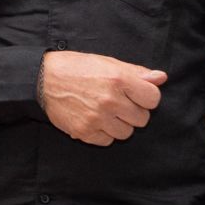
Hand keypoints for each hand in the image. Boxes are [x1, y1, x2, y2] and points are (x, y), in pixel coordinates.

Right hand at [37, 51, 165, 144]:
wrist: (42, 79)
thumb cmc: (76, 68)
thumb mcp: (108, 63)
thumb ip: (136, 72)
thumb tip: (161, 78)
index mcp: (119, 80)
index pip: (153, 99)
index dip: (146, 97)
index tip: (136, 95)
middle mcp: (110, 100)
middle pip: (142, 119)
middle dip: (133, 112)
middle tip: (118, 103)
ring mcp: (97, 118)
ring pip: (126, 133)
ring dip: (119, 125)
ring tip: (105, 112)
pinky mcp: (84, 132)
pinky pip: (107, 141)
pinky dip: (103, 133)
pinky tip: (94, 120)